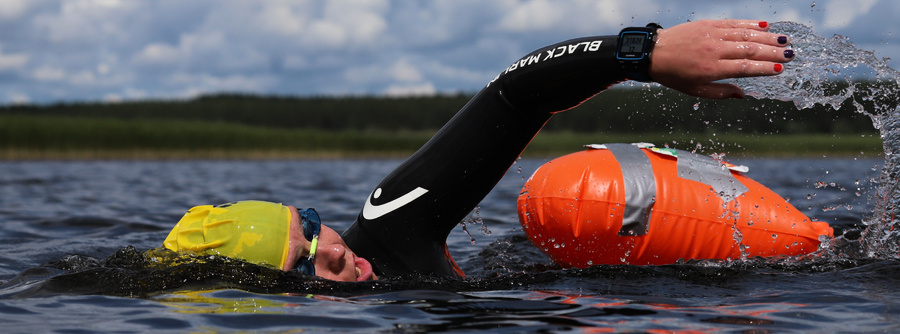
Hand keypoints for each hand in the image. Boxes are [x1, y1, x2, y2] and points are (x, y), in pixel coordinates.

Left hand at [649, 20, 793, 98]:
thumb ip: (720, 93)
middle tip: (791, 54)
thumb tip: (742, 95)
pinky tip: (765, 26)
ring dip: (767, 38)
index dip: (764, 69)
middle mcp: (714, 50)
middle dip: (772, 52)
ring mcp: (712, 34)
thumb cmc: (674, 75)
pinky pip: (733, 23)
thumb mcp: (695, 91)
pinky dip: (750, 24)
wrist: (653, 52)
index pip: (744, 68)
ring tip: (784, 41)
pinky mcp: (708, 24)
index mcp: (711, 69)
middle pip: (750, 50)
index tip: (780, 69)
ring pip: (745, 35)